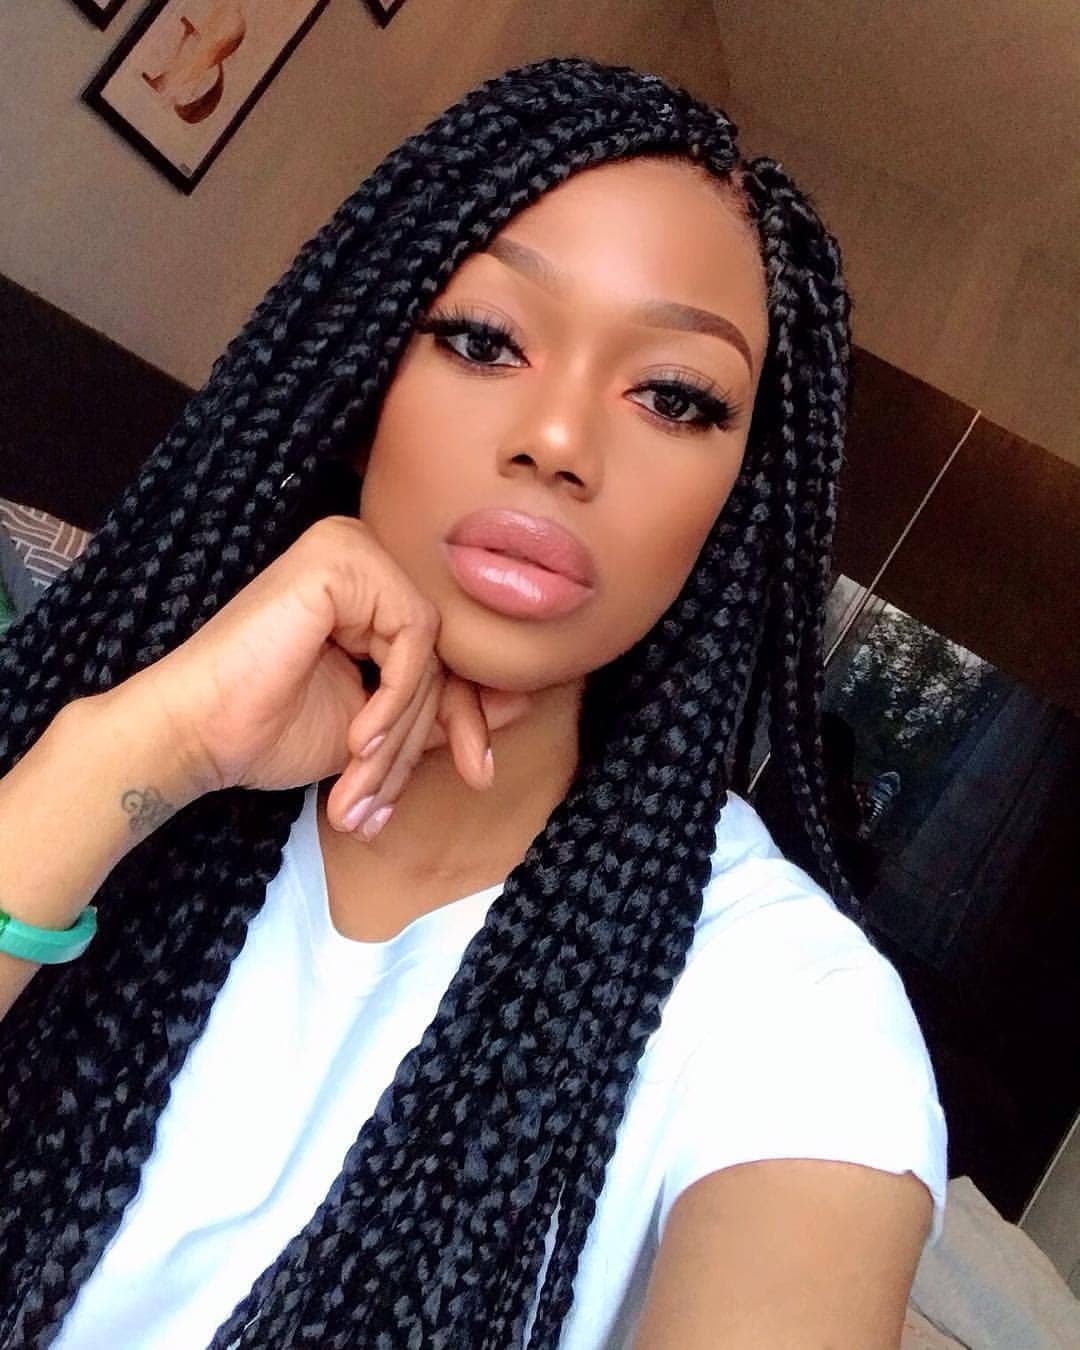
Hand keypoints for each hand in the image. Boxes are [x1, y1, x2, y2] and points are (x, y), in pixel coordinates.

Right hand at [116, 516, 530, 830]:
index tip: (476, 771)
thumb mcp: (379, 726)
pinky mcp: (341, 559)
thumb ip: (441, 709)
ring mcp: (353, 550)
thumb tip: (523, 701)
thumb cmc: (270, 728)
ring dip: (402, 732)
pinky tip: (357, 739)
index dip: (465, 716)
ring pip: (430, 651)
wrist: (197, 735)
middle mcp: (366, 557)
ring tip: (362, 786)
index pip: (446, 651)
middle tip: (388, 800)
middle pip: (441, 652)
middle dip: (431, 736)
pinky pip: (412, 635)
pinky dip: (395, 699)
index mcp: (372, 588)